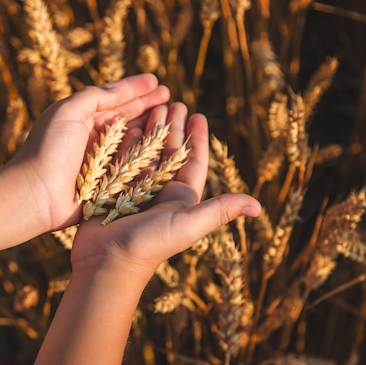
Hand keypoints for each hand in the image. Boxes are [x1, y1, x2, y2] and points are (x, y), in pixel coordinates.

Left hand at [9, 74, 169, 233]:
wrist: (35, 195)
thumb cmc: (48, 150)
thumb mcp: (68, 112)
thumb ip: (94, 97)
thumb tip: (120, 88)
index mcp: (81, 119)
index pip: (113, 99)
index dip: (135, 89)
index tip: (157, 81)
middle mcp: (93, 138)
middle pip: (126, 118)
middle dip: (148, 106)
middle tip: (170, 96)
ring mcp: (101, 161)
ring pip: (132, 140)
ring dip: (151, 128)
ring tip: (170, 116)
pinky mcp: (108, 183)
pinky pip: (132, 166)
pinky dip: (146, 155)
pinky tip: (161, 145)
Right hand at [69, 102, 260, 279]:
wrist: (108, 262)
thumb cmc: (151, 244)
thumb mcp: (190, 224)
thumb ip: (220, 209)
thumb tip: (258, 206)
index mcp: (180, 198)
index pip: (193, 162)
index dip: (198, 139)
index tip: (199, 115)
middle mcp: (159, 193)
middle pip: (169, 153)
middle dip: (173, 128)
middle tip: (174, 102)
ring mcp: (134, 191)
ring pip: (146, 153)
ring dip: (150, 130)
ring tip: (153, 107)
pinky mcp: (112, 190)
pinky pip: (121, 160)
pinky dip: (126, 142)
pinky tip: (128, 125)